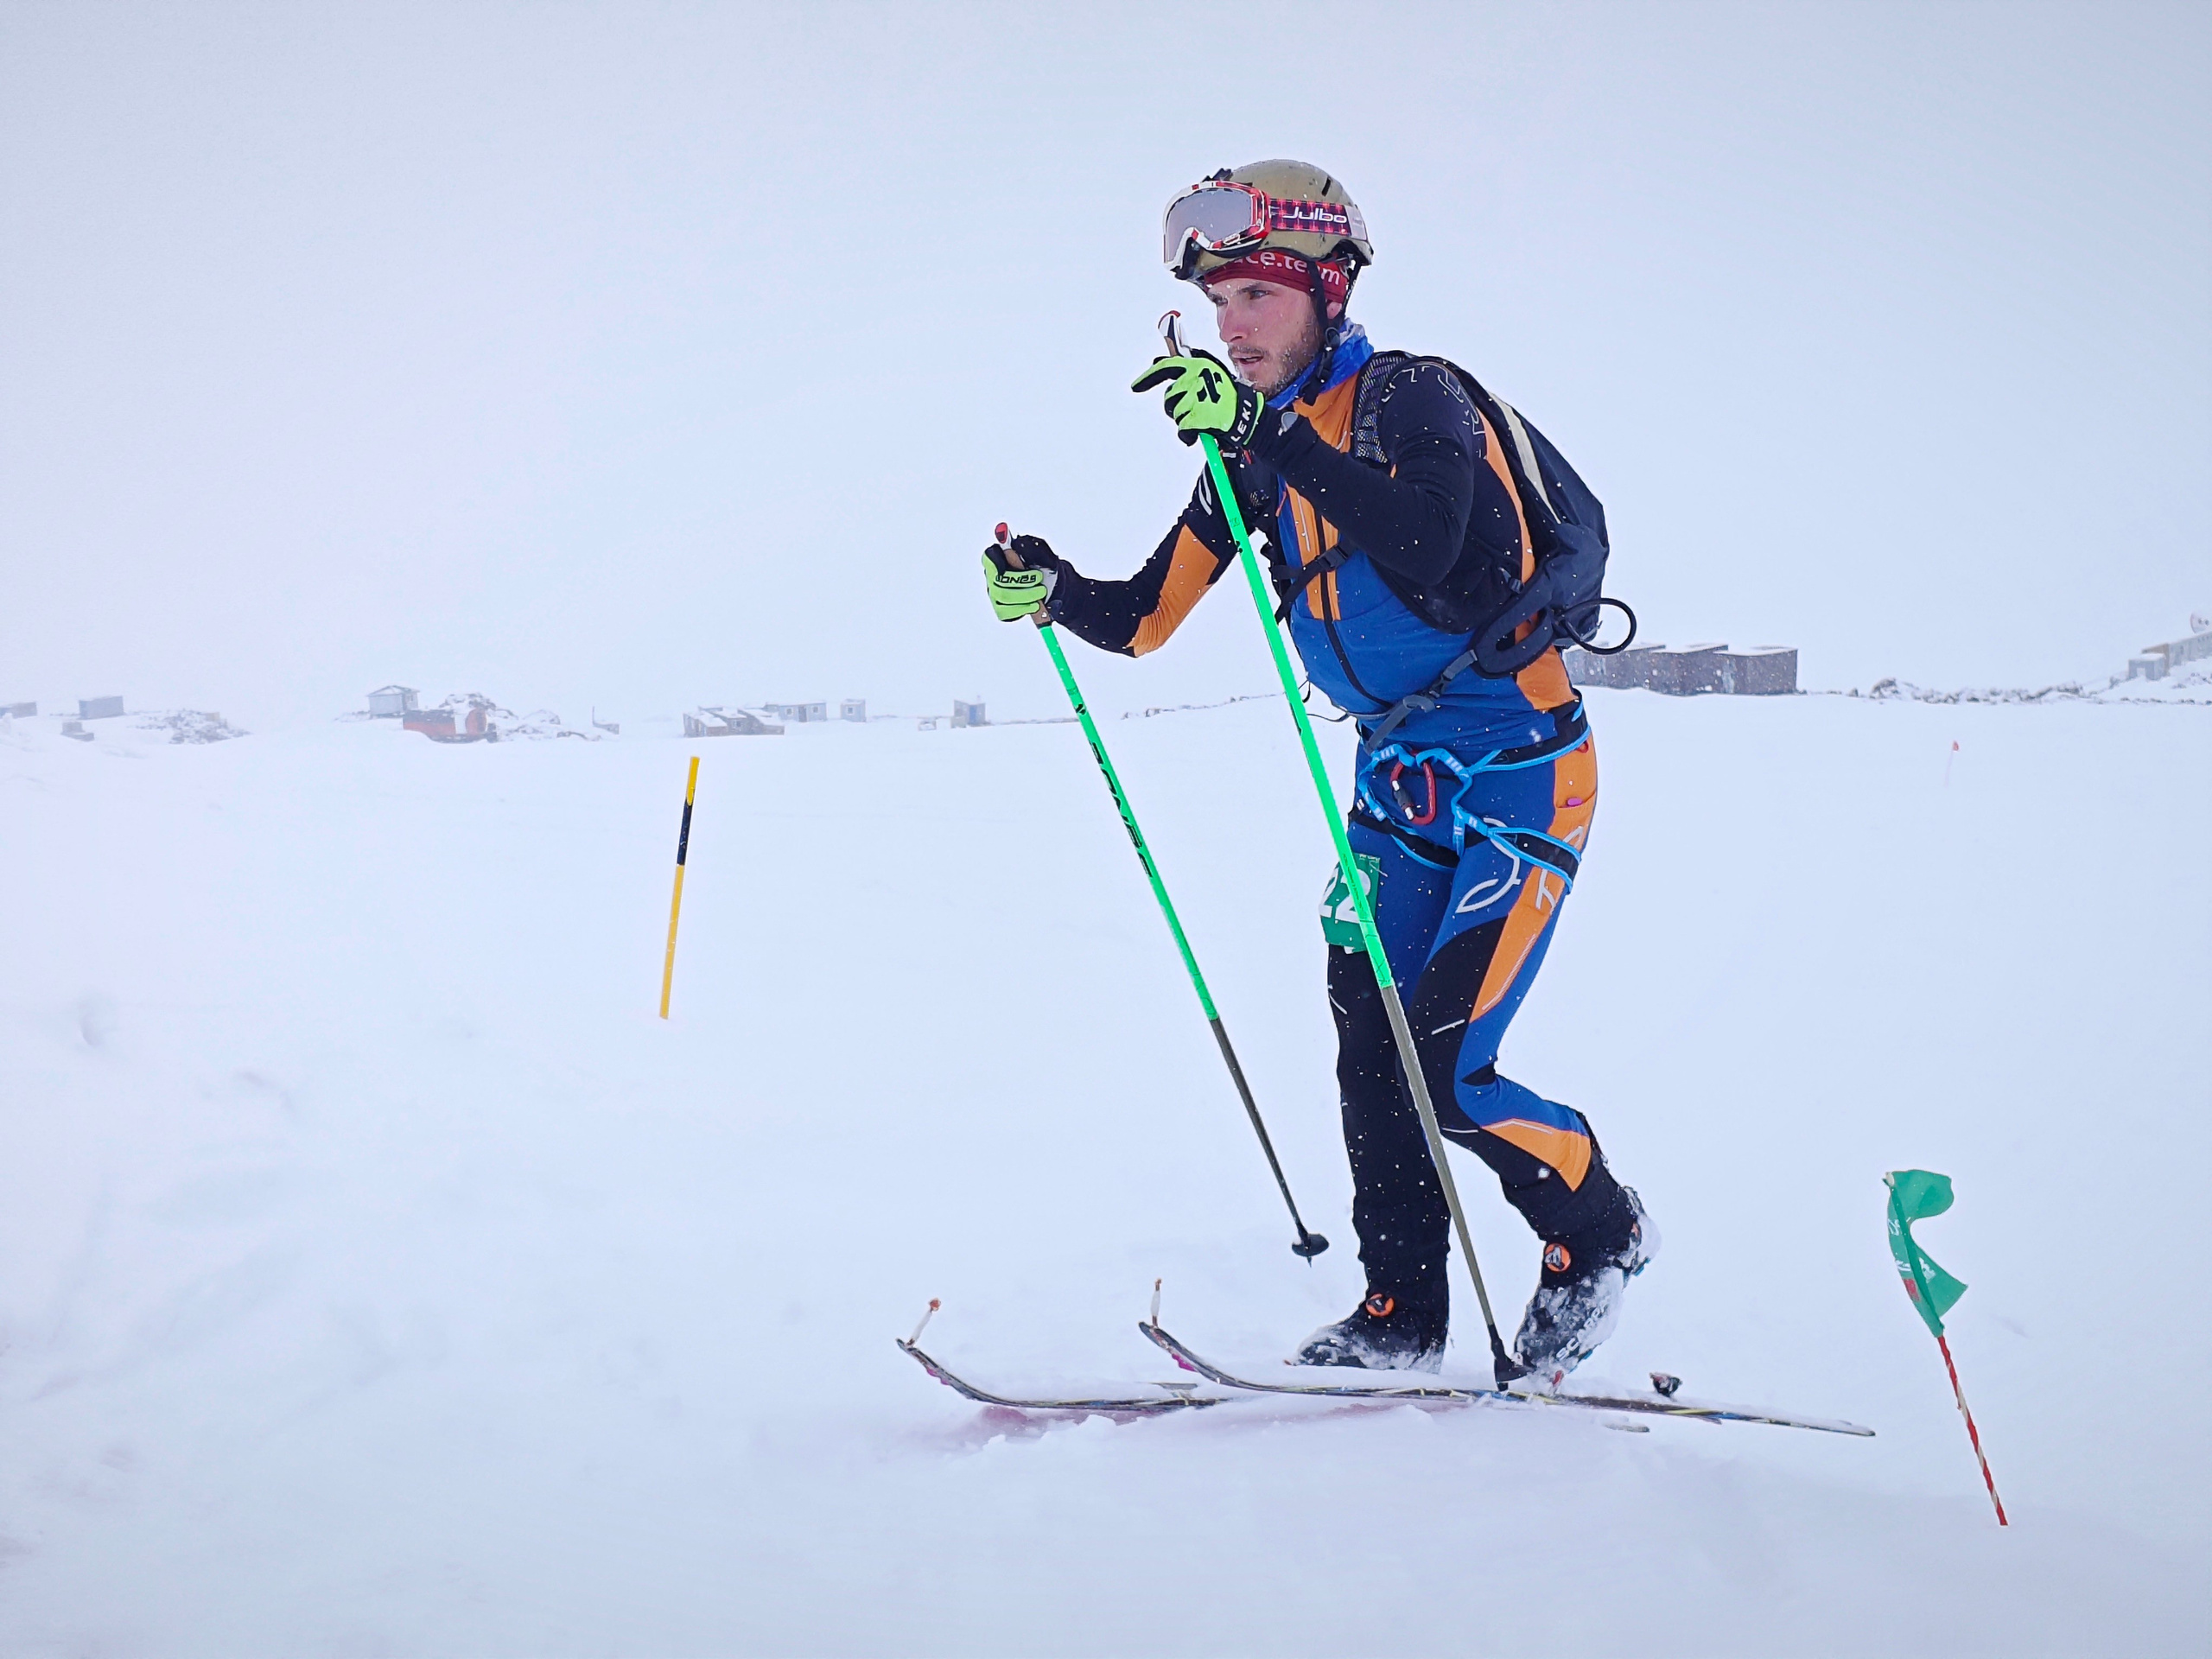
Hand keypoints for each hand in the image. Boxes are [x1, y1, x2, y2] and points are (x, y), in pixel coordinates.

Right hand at [982, 534, 1060, 622]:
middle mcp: (993, 575)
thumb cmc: (1044, 566)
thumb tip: (1014, 541)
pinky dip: (1023, 609)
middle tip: (1039, 579)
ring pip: (1003, 597)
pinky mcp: (1001, 609)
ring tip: (1041, 592)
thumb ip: (1028, 546)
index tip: (1009, 561)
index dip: (996, 560)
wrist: (1053, 586)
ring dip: (1026, 595)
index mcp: (999, 557)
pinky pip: (1006, 612)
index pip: (989, 557)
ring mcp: (995, 593)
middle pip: (997, 579)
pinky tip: (1033, 605)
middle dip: (1021, 580)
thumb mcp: (1042, 553)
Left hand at [1131, 350, 1265, 447]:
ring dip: (1185, 420)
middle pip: (1169, 397)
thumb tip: (1157, 359)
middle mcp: (1194, 378)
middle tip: (1193, 410)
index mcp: (1196, 365)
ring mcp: (1195, 397)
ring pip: (1175, 414)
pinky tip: (1202, 431)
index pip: (1165, 368)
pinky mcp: (1197, 416)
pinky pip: (1182, 429)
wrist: (1246, 416)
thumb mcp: (1212, 371)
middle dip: (1176, 407)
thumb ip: (1186, 364)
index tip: (1135, 386)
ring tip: (1203, 418)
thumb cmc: (1230, 394)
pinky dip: (1189, 435)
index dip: (1147, 378)